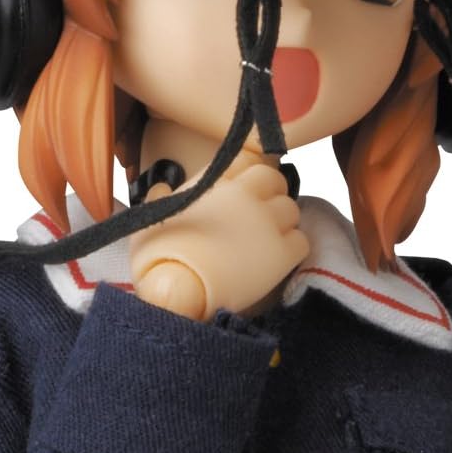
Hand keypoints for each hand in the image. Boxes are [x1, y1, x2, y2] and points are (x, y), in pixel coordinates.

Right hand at [129, 153, 309, 320]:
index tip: (244, 189)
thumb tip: (161, 188)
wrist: (177, 291)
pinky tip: (277, 259)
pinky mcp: (281, 253)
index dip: (248, 175)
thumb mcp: (150, 220)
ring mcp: (266, 222)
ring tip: (267, 240)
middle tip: (260, 214)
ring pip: (291, 209)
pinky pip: (301, 241)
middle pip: (275, 179)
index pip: (246, 161)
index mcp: (215, 183)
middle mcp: (245, 195)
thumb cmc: (157, 258)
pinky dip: (292, 248)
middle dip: (271, 193)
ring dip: (282, 222)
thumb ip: (160, 198)